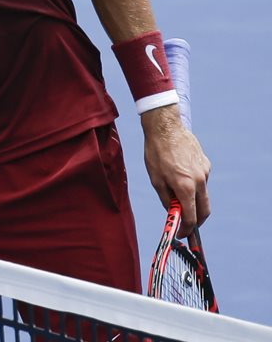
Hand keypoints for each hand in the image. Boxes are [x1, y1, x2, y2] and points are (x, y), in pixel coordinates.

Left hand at [141, 105, 210, 234]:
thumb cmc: (156, 153)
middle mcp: (200, 181)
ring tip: (177, 195)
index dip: (186, 228)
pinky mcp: (206, 164)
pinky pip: (202, 181)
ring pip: (204, 195)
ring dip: (194, 201)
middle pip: (204, 210)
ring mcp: (205, 172)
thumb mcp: (156, 179)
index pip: (191, 216)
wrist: (166, 128)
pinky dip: (194, 186)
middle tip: (186, 224)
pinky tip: (180, 175)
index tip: (181, 234)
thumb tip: (173, 213)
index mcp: (185, 186)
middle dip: (196, 221)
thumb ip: (167, 199)